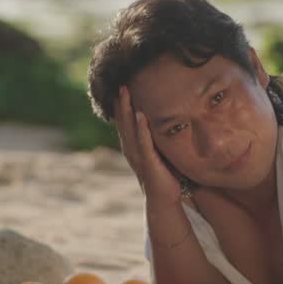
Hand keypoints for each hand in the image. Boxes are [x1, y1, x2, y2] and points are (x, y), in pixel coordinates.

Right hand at [115, 85, 181, 204]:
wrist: (163, 199)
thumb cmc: (162, 176)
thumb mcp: (156, 153)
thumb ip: (154, 140)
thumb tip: (159, 123)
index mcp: (132, 147)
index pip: (124, 122)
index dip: (121, 105)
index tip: (120, 87)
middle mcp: (131, 149)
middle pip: (123, 122)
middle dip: (121, 102)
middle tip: (120, 83)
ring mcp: (138, 155)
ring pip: (130, 128)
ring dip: (127, 110)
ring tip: (125, 92)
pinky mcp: (148, 162)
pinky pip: (144, 142)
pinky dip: (141, 128)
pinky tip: (140, 115)